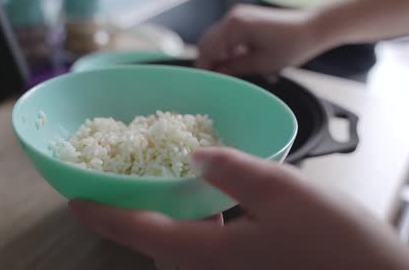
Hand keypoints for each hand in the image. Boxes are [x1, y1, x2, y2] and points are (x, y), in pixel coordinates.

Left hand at [69, 147, 408, 269]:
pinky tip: (213, 211)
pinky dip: (196, 232)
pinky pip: (205, 254)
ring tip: (161, 195)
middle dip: (131, 222)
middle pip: (155, 247)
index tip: (74, 203)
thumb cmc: (334, 240)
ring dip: (164, 225)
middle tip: (119, 191)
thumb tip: (195, 154)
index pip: (140, 233)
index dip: (104, 216)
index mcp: (210, 253)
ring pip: (180, 252)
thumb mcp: (284, 191)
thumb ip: (232, 170)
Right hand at [195, 4, 330, 74]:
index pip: (208, 49)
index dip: (204, 68)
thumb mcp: (260, 64)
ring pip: (215, 39)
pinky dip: (226, 48)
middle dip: (208, 61)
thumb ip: (234, 69)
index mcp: (234, 26)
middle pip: (207, 42)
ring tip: (226, 73)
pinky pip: (226, 35)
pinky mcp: (244, 18)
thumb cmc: (291, 46)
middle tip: (214, 80)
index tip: (206, 84)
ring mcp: (237, 15)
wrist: (312, 28)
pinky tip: (235, 61)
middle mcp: (232, 17)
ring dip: (217, 55)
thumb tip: (216, 76)